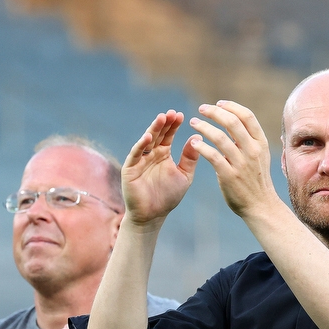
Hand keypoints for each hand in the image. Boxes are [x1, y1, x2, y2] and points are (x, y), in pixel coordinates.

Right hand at [122, 110, 200, 226]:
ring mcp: (139, 160)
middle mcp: (150, 154)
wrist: (153, 215)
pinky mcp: (130, 169)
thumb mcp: (184, 175)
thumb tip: (198, 138)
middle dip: (164, 123)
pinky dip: (141, 145)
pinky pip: (136, 155)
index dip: (174, 125)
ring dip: (153, 129)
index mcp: (163, 154)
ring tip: (162, 118)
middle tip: (172, 113)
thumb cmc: (168, 196)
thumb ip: (190, 158)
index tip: (181, 115)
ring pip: (146, 141)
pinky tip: (149, 137)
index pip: (168, 135)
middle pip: (158, 134)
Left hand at [188, 101, 279, 218]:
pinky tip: (194, 143)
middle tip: (201, 109)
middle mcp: (252, 151)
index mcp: (260, 143)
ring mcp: (241, 164)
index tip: (218, 103)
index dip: (231, 106)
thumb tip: (233, 120)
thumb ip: (248, 139)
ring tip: (194, 123)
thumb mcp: (259, 156)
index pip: (247, 116)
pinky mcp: (229, 176)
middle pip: (232, 122)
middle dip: (214, 112)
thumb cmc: (257, 179)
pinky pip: (212, 156)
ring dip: (203, 127)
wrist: (261, 205)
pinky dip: (201, 147)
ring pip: (220, 137)